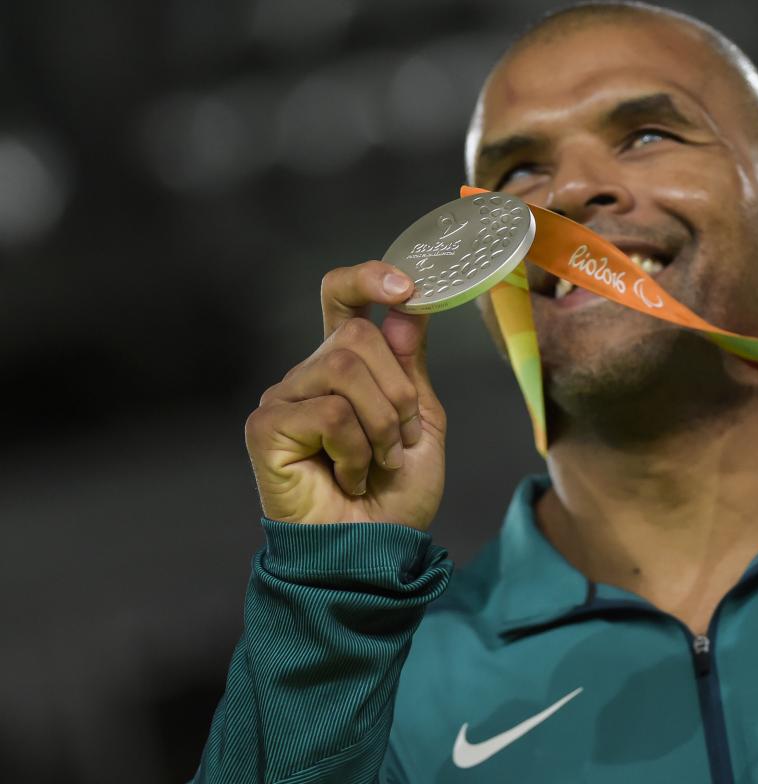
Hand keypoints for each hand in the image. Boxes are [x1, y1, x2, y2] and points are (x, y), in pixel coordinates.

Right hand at [244, 261, 445, 528]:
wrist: (374, 550)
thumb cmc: (394, 493)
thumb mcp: (419, 420)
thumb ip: (410, 364)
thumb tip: (406, 306)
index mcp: (345, 364)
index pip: (341, 297)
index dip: (367, 278)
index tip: (407, 286)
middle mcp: (308, 374)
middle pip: (359, 336)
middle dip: (400, 394)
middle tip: (400, 443)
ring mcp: (283, 398)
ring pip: (346, 370)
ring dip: (383, 425)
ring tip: (377, 463)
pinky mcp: (265, 427)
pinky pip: (330, 413)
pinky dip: (356, 450)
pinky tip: (349, 477)